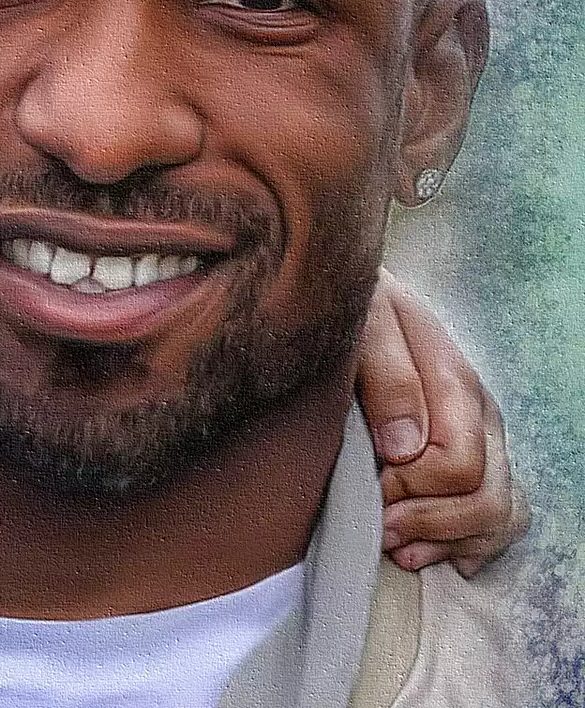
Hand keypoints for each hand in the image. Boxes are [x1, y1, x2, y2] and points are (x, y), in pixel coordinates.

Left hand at [357, 269, 527, 576]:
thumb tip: (404, 449)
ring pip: (499, 517)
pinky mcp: (474, 463)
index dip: (412, 488)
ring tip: (392, 542)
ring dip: (444, 541)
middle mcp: (481, 419)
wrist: (353, 300)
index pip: (458, 466)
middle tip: (376, 523)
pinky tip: (419, 550)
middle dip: (427, 522)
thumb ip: (385, 376)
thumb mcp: (362, 323)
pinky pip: (500, 521)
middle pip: (486, 500)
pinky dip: (464, 546)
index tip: (370, 482)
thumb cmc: (350, 312)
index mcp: (456, 384)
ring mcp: (484, 443)